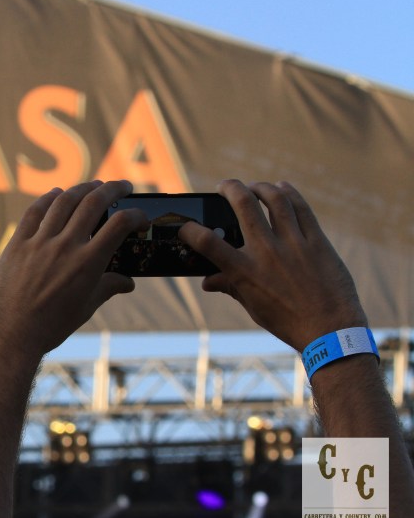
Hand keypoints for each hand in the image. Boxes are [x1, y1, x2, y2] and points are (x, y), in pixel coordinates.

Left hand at [0, 180, 148, 359]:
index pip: (119, 225)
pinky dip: (48, 199)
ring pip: (63, 201)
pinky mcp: (17, 243)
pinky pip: (34, 212)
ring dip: (81, 188)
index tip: (141, 216)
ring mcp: (39, 242)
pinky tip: (56, 194)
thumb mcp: (85, 308)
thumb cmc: (51, 326)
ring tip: (93, 186)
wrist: (10, 334)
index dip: (135, 215)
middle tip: (123, 186)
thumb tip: (128, 282)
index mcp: (88, 263)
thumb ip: (108, 288)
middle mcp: (65, 246)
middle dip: (112, 189)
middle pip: (93, 202)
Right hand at [178, 180, 367, 351]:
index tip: (186, 226)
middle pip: (243, 205)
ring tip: (254, 186)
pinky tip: (282, 187)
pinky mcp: (317, 242)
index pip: (207, 243)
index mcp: (245, 272)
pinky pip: (302, 209)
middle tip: (224, 186)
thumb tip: (207, 281)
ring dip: (260, 187)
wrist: (331, 331)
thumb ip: (230, 287)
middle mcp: (267, 252)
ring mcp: (294, 244)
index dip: (190, 230)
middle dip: (230, 188)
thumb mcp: (253, 307)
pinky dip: (290, 194)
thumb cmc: (288, 322)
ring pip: (275, 200)